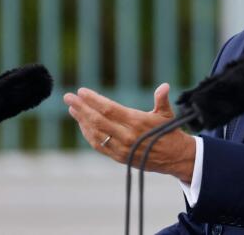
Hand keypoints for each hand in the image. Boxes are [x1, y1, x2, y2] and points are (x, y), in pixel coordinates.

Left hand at [63, 83, 195, 181]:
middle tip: (68, 97)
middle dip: (81, 107)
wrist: (174, 157)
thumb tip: (164, 86)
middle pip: (97, 120)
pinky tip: (82, 125)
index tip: (81, 91)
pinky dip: (88, 134)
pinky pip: (99, 145)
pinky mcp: (119, 157)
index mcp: (137, 121)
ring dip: (81, 121)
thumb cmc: (169, 131)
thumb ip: (161, 99)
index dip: (93, 100)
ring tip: (72, 109)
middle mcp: (127, 136)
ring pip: (95, 133)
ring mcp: (121, 148)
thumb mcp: (167, 114)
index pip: (109, 108)